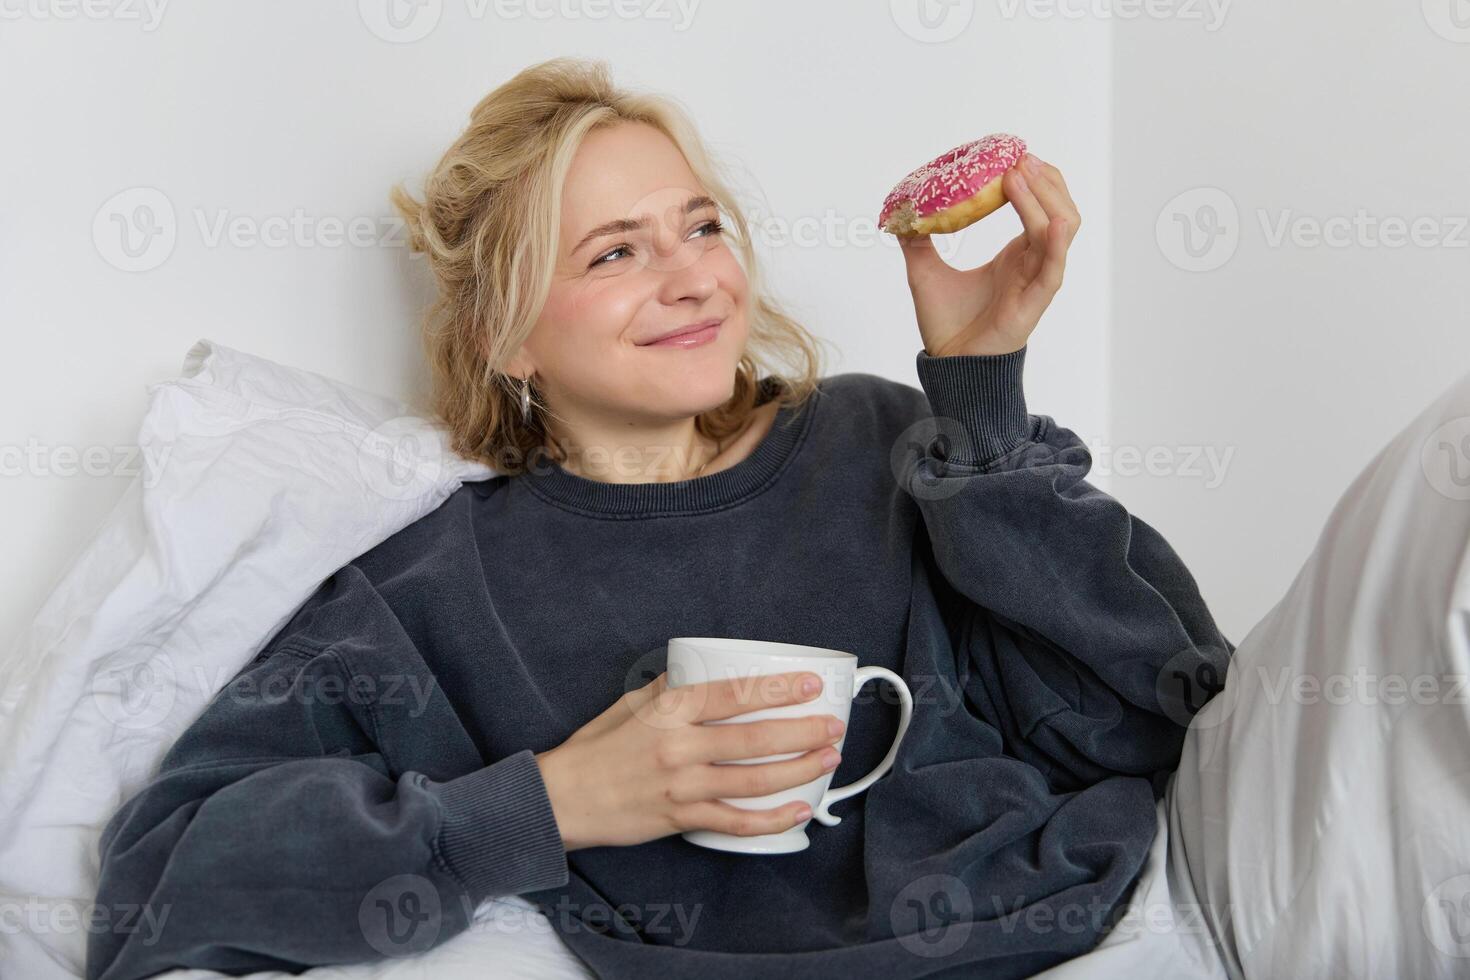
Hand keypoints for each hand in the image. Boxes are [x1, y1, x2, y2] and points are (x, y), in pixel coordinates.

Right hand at [534, 670, 846, 850]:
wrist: (563, 798)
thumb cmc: (597, 746)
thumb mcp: (631, 703)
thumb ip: (671, 687)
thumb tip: (703, 667)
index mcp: (669, 711)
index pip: (735, 694)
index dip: (778, 689)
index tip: (810, 683)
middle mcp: (679, 748)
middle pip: (755, 739)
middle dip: (803, 732)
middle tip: (834, 725)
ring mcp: (683, 787)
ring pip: (754, 781)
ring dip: (798, 770)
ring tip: (828, 760)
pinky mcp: (682, 819)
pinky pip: (737, 823)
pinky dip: (772, 820)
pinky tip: (798, 811)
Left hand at [896, 152, 1080, 357]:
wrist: (949, 366)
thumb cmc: (947, 324)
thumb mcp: (924, 272)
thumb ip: (917, 241)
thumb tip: (900, 213)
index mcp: (1017, 255)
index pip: (1041, 206)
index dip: (1035, 179)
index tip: (1014, 156)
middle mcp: (1033, 263)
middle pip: (1060, 209)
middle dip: (1045, 180)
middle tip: (1020, 157)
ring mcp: (1038, 281)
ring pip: (1060, 229)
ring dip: (1044, 199)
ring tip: (1020, 176)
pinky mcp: (1035, 302)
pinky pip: (1054, 268)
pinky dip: (1056, 243)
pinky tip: (1050, 222)